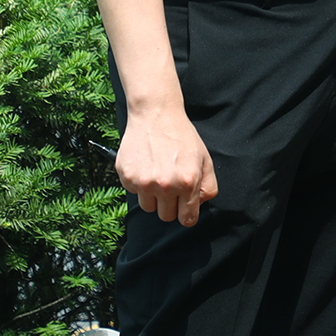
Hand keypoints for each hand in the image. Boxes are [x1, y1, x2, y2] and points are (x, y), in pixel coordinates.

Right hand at [117, 104, 217, 226]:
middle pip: (166, 217)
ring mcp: (143, 183)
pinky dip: (140, 185)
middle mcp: (164, 186)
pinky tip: (146, 166)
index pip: (187, 219)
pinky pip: (134, 193)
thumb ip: (208, 185)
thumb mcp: (205, 158)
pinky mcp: (126, 178)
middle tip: (172, 187)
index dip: (187, 215)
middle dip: (170, 206)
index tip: (185, 211)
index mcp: (187, 182)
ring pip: (148, 208)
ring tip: (159, 175)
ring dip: (153, 197)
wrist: (156, 116)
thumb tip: (199, 204)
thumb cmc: (183, 137)